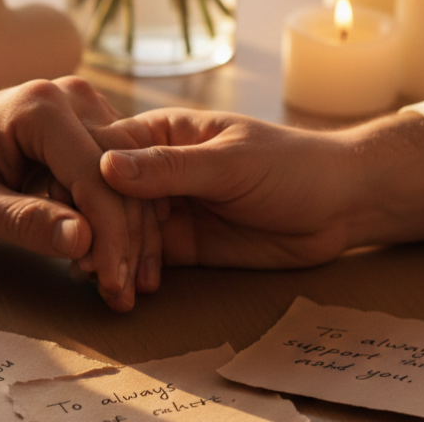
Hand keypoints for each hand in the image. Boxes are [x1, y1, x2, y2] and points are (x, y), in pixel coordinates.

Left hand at [0, 77, 149, 310]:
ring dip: (130, 233)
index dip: (112, 234)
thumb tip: (83, 241)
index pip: (97, 175)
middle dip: (127, 238)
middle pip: (124, 174)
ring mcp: (86, 108)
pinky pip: (121, 175)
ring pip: (131, 176)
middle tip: (123, 293)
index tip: (114, 282)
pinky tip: (112, 259)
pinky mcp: (90, 126)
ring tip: (121, 285)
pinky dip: (121, 218)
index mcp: (40, 107)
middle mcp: (72, 97)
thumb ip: (20, 221)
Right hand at [95, 108, 423, 268]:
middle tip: (95, 266)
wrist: (341, 206)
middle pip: (106, 197)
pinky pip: (144, 257)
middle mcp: (155, 168)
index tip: (82, 219)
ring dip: (114, 258)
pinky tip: (134, 291)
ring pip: (119, 230)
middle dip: (101, 232)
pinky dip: (134, 273)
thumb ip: (171, 167)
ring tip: (112, 287)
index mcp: (161, 132)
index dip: (89, 186)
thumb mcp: (231, 163)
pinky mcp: (180, 242)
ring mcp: (167, 206)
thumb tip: (106, 165)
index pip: (106, 153)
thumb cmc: (292, 166)